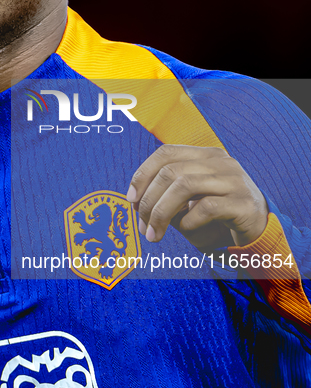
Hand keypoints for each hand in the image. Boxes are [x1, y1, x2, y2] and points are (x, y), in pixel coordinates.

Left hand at [126, 145, 268, 250]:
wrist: (257, 232)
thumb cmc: (217, 218)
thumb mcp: (188, 203)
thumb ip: (166, 197)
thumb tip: (136, 203)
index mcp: (205, 156)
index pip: (165, 153)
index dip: (142, 174)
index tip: (131, 199)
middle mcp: (220, 162)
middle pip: (170, 172)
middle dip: (149, 202)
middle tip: (143, 227)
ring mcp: (234, 180)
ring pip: (184, 186)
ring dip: (162, 213)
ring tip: (154, 234)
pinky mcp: (244, 202)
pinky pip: (206, 207)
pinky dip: (189, 221)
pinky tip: (187, 230)